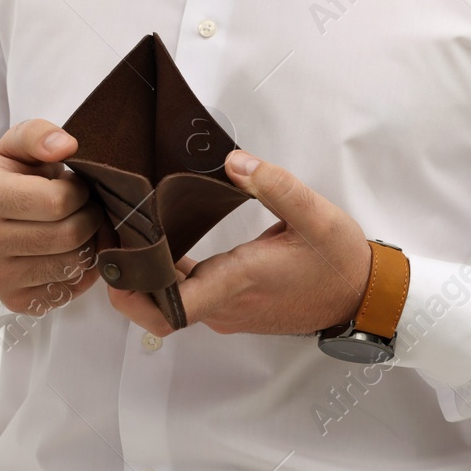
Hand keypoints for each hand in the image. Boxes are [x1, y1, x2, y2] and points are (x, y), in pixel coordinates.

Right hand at [0, 119, 114, 315]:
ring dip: (89, 244)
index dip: (79, 192)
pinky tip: (70, 252)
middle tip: (85, 207)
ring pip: (73, 265)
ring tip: (79, 226)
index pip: (58, 201)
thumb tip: (66, 146)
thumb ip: (39, 135)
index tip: (73, 186)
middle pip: (69, 235)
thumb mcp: (16, 146)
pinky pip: (68, 290)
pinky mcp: (13, 301)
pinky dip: (81, 272)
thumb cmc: (8, 179)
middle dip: (90, 217)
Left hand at [105, 150, 372, 337]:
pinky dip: (169, 278)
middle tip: (109, 240)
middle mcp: (227, 304)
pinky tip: (164, 246)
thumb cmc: (338, 260)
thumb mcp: (314, 214)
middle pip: (161, 308)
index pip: (174, 307)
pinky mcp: (233, 306)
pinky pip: (190, 298)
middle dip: (129, 280)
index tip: (114, 263)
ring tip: (130, 235)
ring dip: (148, 278)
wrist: (360, 296)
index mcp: (240, 281)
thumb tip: (233, 161)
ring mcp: (229, 310)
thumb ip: (274, 184)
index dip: (136, 292)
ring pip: (173, 304)